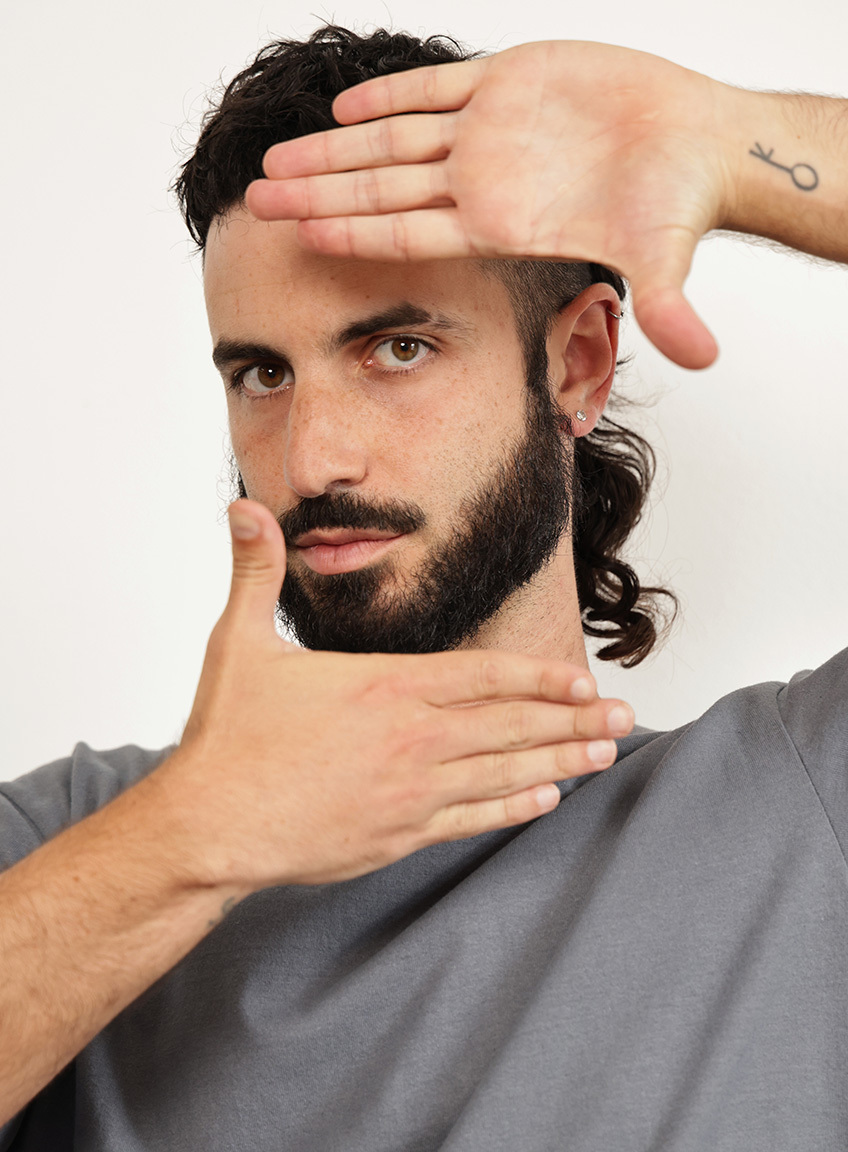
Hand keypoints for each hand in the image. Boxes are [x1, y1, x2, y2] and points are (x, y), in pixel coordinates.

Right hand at [165, 499, 633, 890]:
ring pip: (501, 773)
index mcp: (384, 687)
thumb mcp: (237, 642)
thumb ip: (255, 571)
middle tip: (625, 717)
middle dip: (572, 719)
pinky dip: (511, 807)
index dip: (538, 677)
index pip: (482, 676)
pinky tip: (545, 799)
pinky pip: (470, 819)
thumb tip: (242, 506)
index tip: (583, 678)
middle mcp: (409, 739)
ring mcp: (408, 793)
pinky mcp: (397, 836)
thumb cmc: (227, 736)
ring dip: (559, 761)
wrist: (209, 825)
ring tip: (603, 754)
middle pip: (508, 725)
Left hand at [246, 41, 737, 369]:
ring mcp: (489, 132)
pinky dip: (392, 94)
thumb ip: (667, 303)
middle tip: (256, 201)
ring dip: (333, 149)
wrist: (697, 143)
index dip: (359, 233)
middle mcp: (482, 182)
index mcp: (503, 224)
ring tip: (276, 160)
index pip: (413, 232)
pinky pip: (436, 88)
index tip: (304, 238)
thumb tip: (702, 358)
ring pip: (392, 140)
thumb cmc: (680, 201)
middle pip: (381, 190)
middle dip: (318, 194)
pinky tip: (344, 109)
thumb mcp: (667, 255)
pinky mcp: (508, 80)